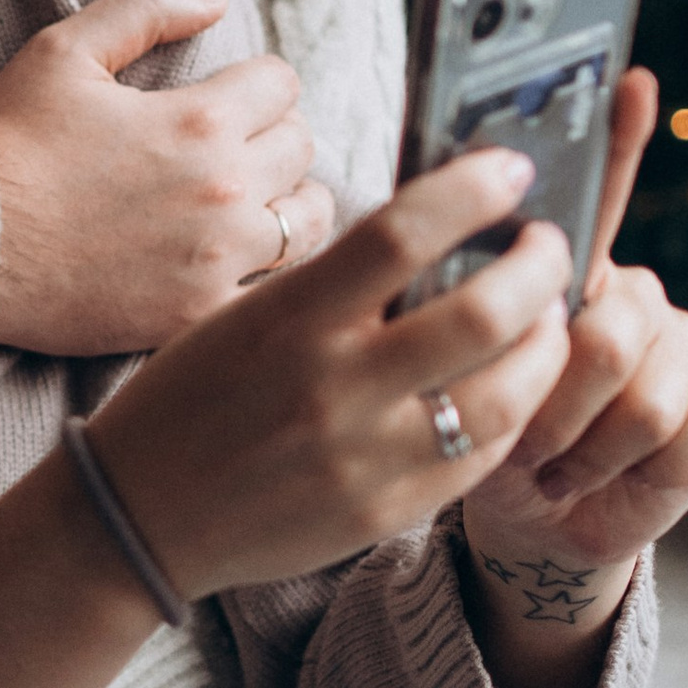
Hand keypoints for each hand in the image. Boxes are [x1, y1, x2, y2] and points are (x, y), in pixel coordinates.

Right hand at [0, 0, 336, 354]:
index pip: (281, 84)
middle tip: (241, 145)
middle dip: (274, 135)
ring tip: (261, 202)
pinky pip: (275, 291)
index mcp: (198, 120)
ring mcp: (216, 259)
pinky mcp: (198, 314)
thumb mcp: (63, 50)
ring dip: (292, 202)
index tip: (236, 96)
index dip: (258, 82)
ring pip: (308, 222)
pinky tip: (241, 262)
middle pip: (301, 147)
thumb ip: (146, 8)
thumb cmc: (7, 144)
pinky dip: (268, 272)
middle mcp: (222, 190)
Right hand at [0, 144, 565, 687]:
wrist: (140, 516)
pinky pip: (483, 457)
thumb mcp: (243, 313)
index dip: (475, 190)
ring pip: (507, 395)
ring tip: (545, 318)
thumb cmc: (192, 395)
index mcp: (288, 317)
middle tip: (547, 246)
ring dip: (546, 345)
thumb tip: (439, 226)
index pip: (404, 231)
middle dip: (540, 267)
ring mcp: (364, 459)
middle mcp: (331, 387)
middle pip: (483, 312)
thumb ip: (336, 280)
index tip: (511, 170)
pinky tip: (512, 384)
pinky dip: (515, 411)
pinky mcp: (385, 514)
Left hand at [458, 73, 687, 687]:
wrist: (528, 520)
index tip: (625, 80)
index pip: (597, 189)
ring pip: (642, 390)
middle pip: (605, 327)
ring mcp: (686, 337)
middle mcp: (634, 288)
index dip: (616, 136)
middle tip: (512, 438)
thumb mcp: (445, 378)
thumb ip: (451, 311)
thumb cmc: (481, 435)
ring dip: (581, 447)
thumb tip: (428, 232)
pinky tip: (597, 478)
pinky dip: (636, 473)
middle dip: (549, 402)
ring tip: (546, 465)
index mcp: (564, 271)